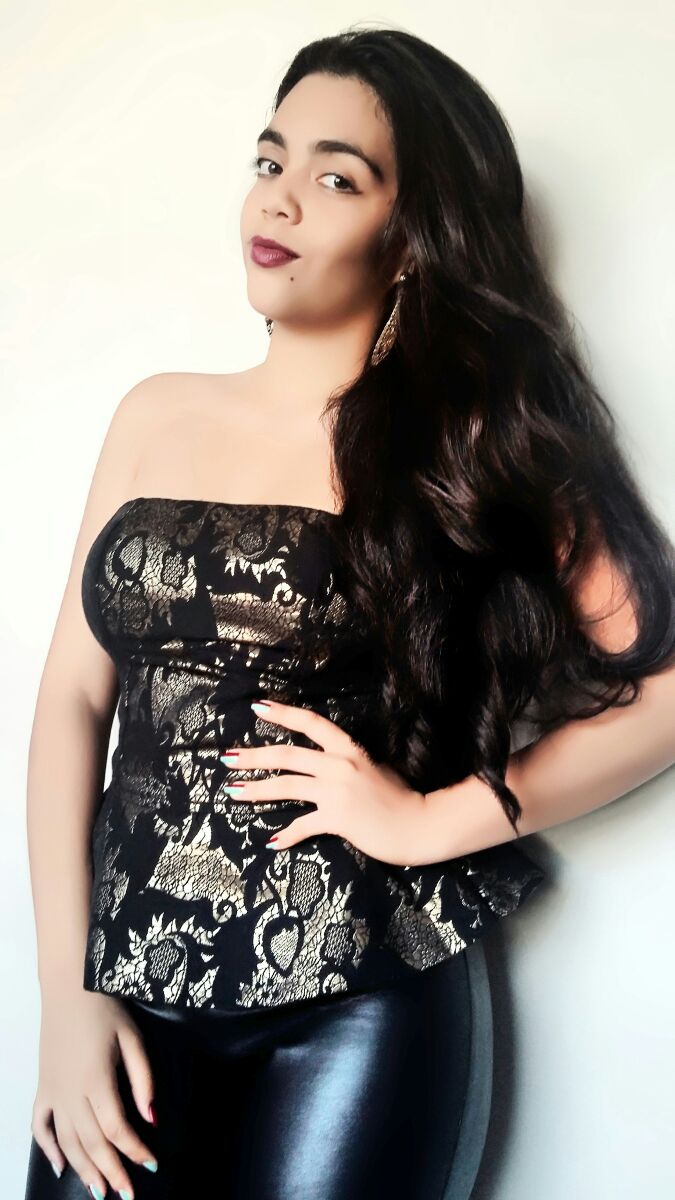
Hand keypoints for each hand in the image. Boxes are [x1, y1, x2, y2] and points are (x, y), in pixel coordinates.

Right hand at [30, 985, 157, 1195]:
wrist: (68, 987)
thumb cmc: (104, 1009)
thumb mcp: (132, 1038)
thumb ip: (143, 1078)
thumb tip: (152, 1117)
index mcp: (97, 1080)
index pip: (117, 1128)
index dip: (135, 1151)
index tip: (151, 1166)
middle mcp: (71, 1092)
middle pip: (91, 1142)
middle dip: (111, 1171)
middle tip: (126, 1196)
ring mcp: (53, 1091)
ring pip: (67, 1141)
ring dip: (83, 1168)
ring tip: (99, 1191)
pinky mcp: (42, 1086)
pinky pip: (40, 1125)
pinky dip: (48, 1148)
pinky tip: (60, 1166)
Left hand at [219, 697, 428, 866]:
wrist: (420, 824)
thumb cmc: (401, 796)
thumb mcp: (375, 768)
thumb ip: (348, 763)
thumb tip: (324, 766)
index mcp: (349, 748)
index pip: (311, 723)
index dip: (283, 714)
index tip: (257, 708)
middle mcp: (340, 764)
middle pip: (287, 755)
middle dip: (253, 756)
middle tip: (227, 757)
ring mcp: (337, 791)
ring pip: (287, 785)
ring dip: (256, 789)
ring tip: (233, 792)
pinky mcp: (338, 818)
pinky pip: (304, 825)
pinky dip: (287, 834)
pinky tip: (272, 841)